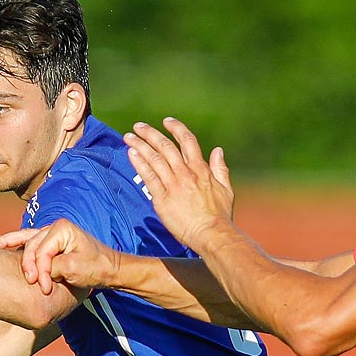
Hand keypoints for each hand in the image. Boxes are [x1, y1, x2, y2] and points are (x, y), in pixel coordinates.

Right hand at [0, 219, 119, 294]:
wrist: (109, 268)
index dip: (41, 269)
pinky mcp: (46, 243)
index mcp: (61, 229)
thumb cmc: (96, 267)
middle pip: (31, 245)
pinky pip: (23, 242)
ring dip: (8, 247)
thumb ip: (55, 268)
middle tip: (32, 284)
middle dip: (28, 265)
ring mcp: (48, 235)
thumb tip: (38, 274)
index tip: (44, 288)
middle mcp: (53, 228)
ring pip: (23, 241)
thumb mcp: (75, 269)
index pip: (42, 250)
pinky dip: (10, 244)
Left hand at [123, 118, 234, 249]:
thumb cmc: (220, 216)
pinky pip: (148, 176)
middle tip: (138, 126)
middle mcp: (186, 173)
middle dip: (150, 133)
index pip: (187, 141)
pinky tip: (131, 154)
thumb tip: (217, 150)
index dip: (176, 128)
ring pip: (154, 158)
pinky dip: (139, 163)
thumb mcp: (226, 189)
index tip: (166, 122)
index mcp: (201, 170)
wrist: (212, 234)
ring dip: (140, 145)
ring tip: (128, 137)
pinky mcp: (163, 199)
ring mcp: (173, 185)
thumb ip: (220, 169)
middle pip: (165, 146)